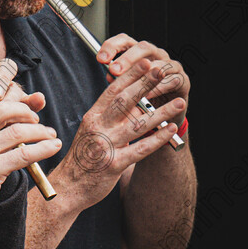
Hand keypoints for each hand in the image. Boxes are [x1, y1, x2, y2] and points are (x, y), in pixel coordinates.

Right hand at [0, 97, 61, 235]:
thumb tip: (1, 133)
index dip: (6, 107)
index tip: (20, 113)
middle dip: (22, 111)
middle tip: (35, 119)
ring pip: (16, 132)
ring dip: (39, 130)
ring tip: (51, 134)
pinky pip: (24, 154)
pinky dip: (42, 148)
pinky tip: (53, 147)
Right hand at [55, 50, 186, 209]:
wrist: (68, 186)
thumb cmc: (82, 157)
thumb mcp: (90, 131)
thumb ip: (108, 116)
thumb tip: (131, 100)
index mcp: (92, 117)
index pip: (112, 91)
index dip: (129, 75)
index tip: (145, 62)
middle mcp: (98, 128)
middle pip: (124, 101)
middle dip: (145, 84)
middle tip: (162, 70)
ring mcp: (106, 146)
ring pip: (137, 124)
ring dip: (160, 111)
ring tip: (178, 102)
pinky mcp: (114, 164)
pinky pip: (140, 149)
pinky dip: (157, 138)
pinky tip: (170, 130)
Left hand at [97, 35, 189, 124]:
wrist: (163, 115)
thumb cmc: (142, 96)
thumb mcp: (126, 87)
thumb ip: (118, 78)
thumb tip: (110, 74)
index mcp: (139, 53)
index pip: (125, 41)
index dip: (112, 46)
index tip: (100, 59)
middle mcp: (156, 55)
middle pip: (143, 47)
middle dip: (127, 58)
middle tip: (114, 70)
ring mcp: (171, 66)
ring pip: (159, 63)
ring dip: (144, 74)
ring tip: (131, 84)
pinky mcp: (183, 80)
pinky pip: (172, 80)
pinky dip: (160, 88)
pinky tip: (149, 95)